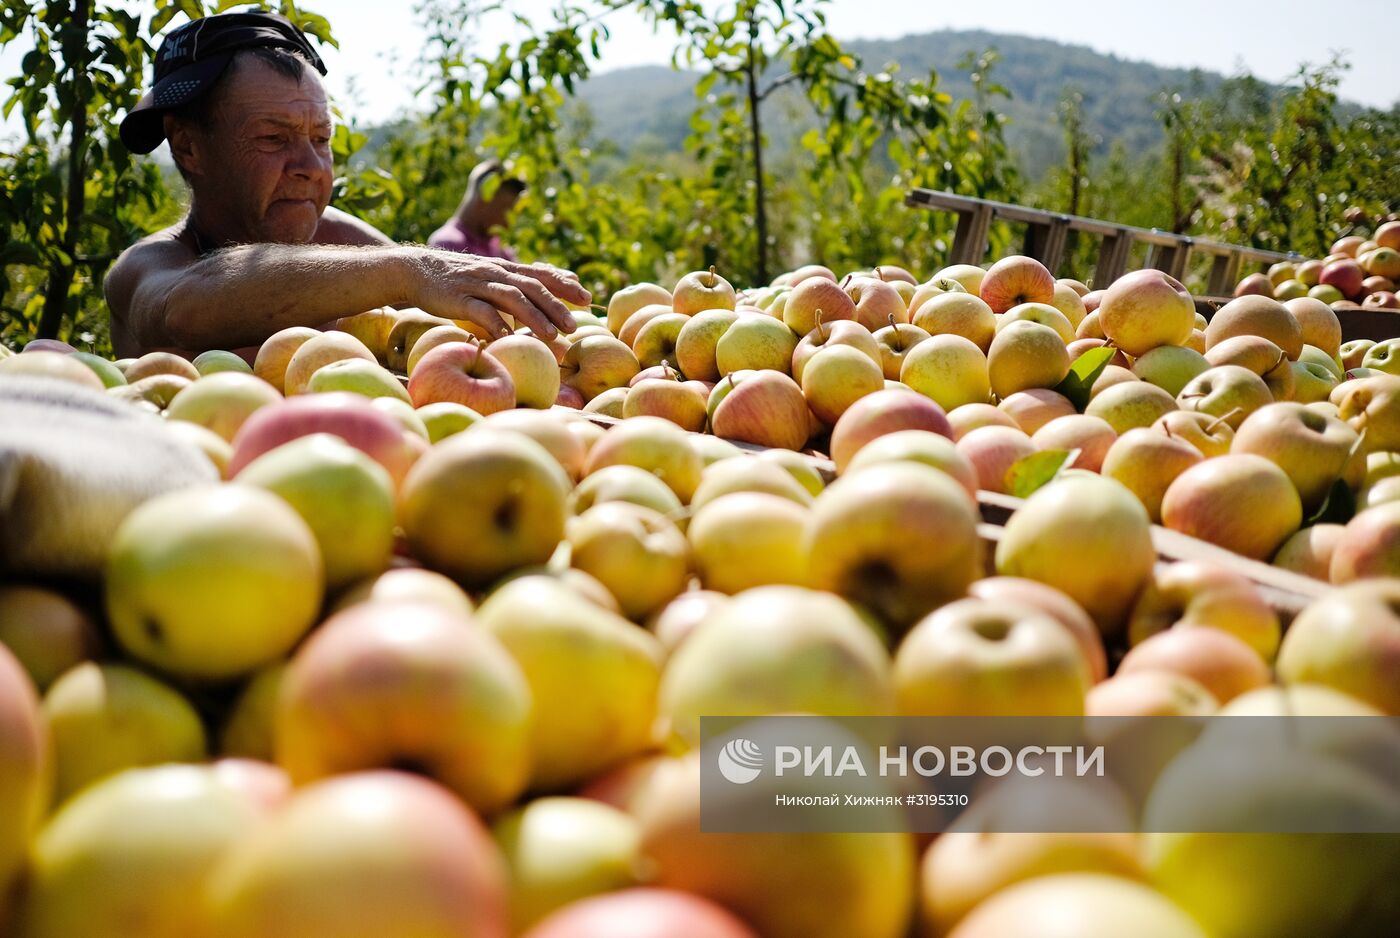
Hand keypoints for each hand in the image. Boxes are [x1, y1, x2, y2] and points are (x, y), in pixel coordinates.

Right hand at [407, 249, 590, 339]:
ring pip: (511, 297)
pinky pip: (480, 311)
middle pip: (531, 286)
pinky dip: (497, 323)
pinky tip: (510, 338)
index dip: (565, 284)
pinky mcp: (457, 298)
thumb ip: (515, 284)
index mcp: (504, 269)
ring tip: (551, 335)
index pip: (540, 273)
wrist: (415, 270)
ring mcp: (476, 284)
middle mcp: (494, 273)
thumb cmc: (457, 280)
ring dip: (534, 316)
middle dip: (555, 305)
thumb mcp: (489, 276)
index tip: (587, 298)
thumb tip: (546, 297)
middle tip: (574, 326)